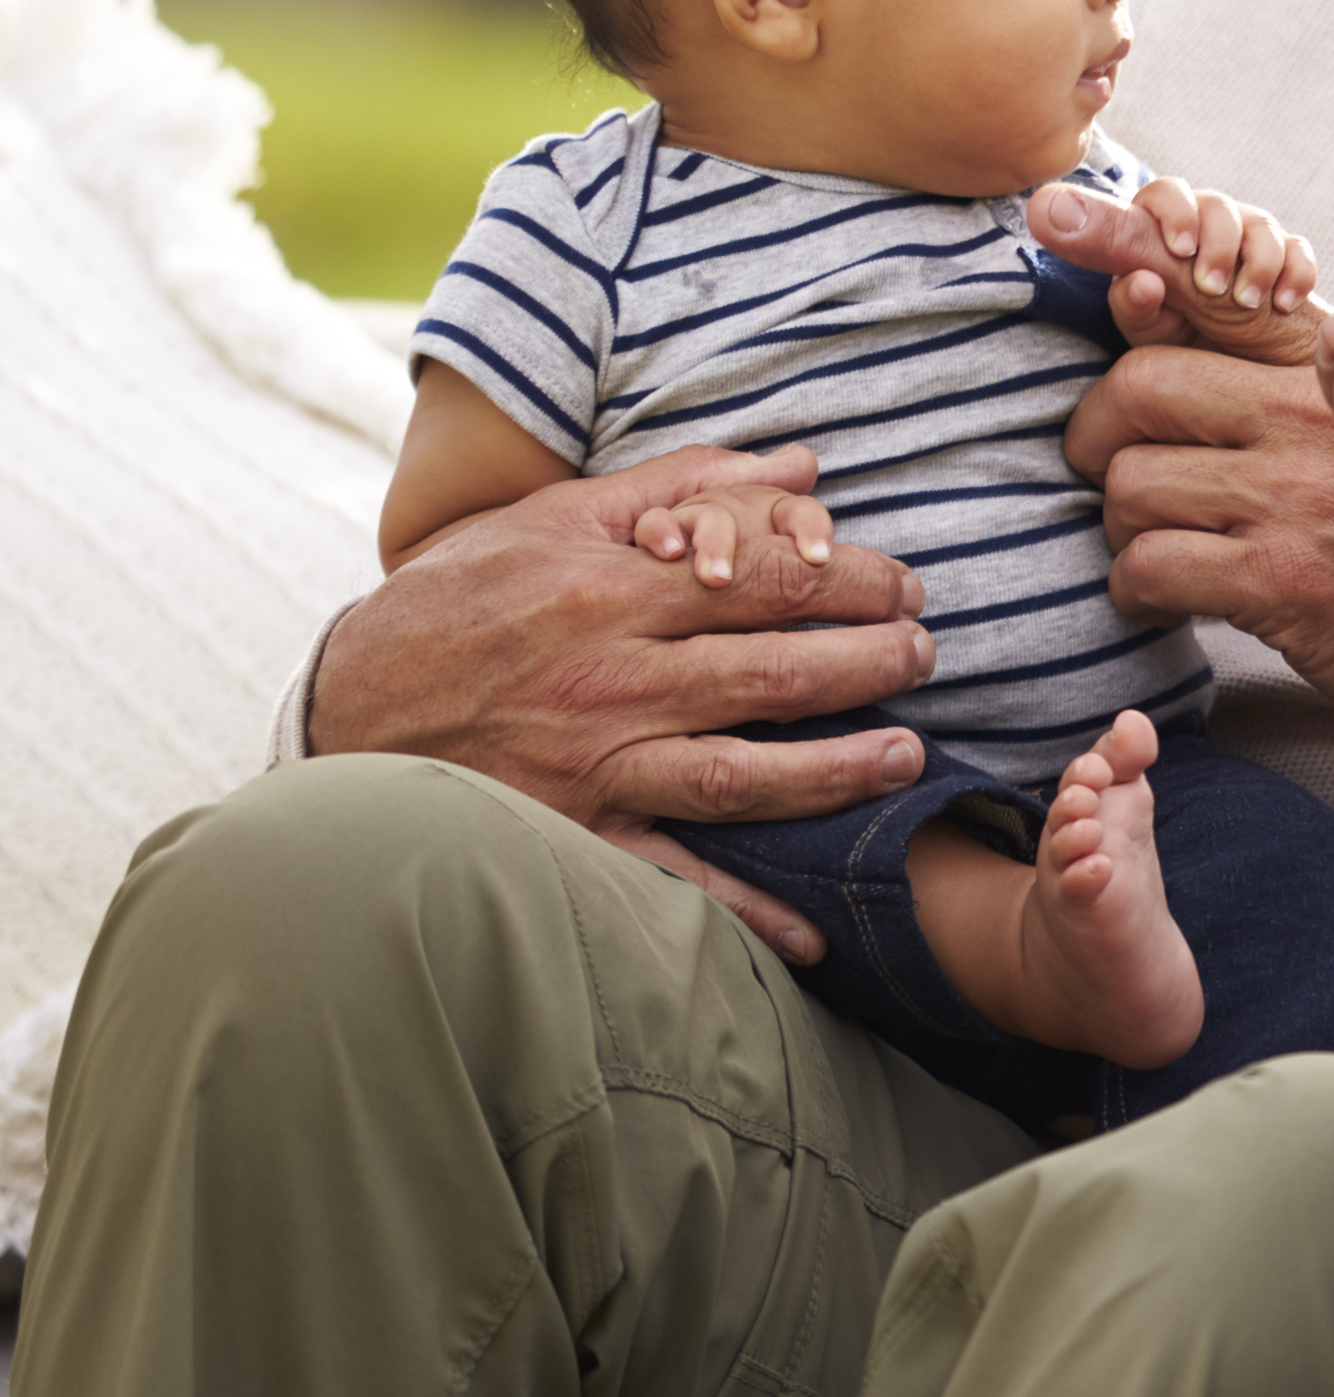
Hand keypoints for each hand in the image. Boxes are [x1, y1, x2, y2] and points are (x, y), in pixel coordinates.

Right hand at [307, 444, 935, 965]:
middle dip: (869, 663)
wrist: (344, 705)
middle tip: (927, 654)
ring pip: (740, 772)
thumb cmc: (457, 599)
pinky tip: (813, 934)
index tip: (905, 585)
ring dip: (835, 771)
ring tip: (906, 756)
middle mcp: (610, 680)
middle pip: (772, 672)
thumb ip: (681, 485)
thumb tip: (798, 462)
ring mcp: (594, 766)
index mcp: (610, 591)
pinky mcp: (574, 835)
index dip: (853, 581)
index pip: (765, 580)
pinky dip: (743, 911)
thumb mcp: (554, 517)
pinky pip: (672, 880)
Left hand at [1032, 176, 1333, 365]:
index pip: (1163, 194)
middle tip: (1211, 289)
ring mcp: (1249, 246)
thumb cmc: (1184, 354)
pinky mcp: (1288, 265)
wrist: (1246, 392)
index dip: (1174, 213)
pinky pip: (1297, 249)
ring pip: (1259, 224)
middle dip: (1218, 241)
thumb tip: (1080, 237)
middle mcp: (1203, 233)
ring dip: (1255, 261)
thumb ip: (1121, 282)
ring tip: (1247, 305)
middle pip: (1215, 204)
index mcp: (1157, 238)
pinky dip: (1292, 272)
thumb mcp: (1152, 323)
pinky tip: (1281, 302)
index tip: (1179, 251)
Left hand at [1067, 337, 1333, 912]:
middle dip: (1098, 433)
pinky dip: (1136, 587)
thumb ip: (1313, 378)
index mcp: (1333, 371)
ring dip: (1121, 523)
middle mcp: (1312, 421)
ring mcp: (1295, 499)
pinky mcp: (1283, 582)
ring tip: (1150, 543)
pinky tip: (1164, 596)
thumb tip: (1207, 329)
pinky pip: (1150, 566)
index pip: (1206, 312)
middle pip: (1139, 388)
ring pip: (1132, 484)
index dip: (1134, 310)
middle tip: (1104, 468)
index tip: (1105, 340)